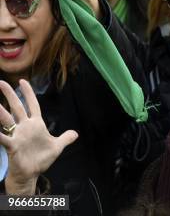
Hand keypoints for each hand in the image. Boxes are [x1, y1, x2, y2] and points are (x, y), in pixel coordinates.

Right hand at [0, 80, 77, 194]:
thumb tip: (75, 134)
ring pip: (7, 121)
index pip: (32, 105)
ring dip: (1, 112)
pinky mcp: (12, 146)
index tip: (22, 81)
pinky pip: (3, 139)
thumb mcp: (57, 147)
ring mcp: (17, 136)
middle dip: (10, 95)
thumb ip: (65, 138)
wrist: (32, 174)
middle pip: (17, 108)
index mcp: (36, 125)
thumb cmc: (41, 159)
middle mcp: (25, 127)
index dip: (28, 93)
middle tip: (1, 83)